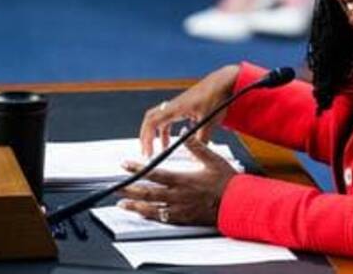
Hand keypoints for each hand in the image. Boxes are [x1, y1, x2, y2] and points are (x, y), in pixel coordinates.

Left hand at [119, 137, 237, 226]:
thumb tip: (184, 134)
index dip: (138, 169)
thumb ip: (197, 147)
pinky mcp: (183, 218)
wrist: (236, 203)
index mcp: (183, 179)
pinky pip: (162, 218)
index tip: (125, 165)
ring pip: (151, 208)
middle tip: (116, 188)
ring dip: (135, 206)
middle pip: (148, 193)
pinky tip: (142, 214)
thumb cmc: (226, 181)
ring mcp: (179, 208)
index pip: (155, 173)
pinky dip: (150, 215)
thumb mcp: (213, 159)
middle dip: (129, 190)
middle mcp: (178, 195)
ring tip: (122, 204)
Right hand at [139, 65, 238, 157]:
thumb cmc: (217, 97)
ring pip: (159, 118)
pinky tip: (177, 137)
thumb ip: (201, 140)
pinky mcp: (184, 105)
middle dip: (146, 136)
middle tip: (148, 152)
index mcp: (176, 108)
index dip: (147, 138)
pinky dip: (168, 128)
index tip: (149, 153)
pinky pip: (169, 117)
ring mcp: (178, 105)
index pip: (152, 123)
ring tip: (163, 148)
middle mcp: (173, 106)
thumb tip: (194, 157)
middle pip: (150, 119)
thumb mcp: (209, 121)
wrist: (224, 81)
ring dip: (158, 133)